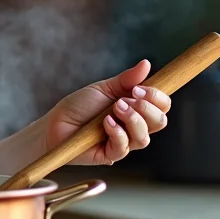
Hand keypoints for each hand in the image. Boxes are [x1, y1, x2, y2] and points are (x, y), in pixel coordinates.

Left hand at [42, 59, 170, 165]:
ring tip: (114, 109)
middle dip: (146, 108)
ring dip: (132, 120)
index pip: (162, 106)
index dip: (157, 98)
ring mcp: (124, 141)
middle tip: (124, 100)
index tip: (139, 89)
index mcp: (136, 108)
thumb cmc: (80, 105)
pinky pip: (123, 148)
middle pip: (160, 122)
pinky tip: (106, 123)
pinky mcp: (110, 155)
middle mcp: (134, 126)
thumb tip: (146, 64)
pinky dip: (117, 133)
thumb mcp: (104, 88)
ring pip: (144, 138)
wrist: (56, 122)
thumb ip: (127, 79)